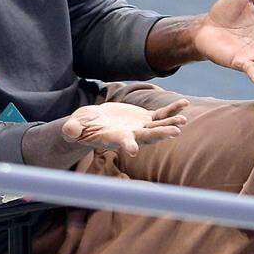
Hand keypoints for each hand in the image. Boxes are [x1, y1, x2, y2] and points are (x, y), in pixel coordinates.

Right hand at [61, 100, 189, 155]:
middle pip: (147, 136)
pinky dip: (172, 110)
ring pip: (158, 126)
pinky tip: (184, 104)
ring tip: (183, 120)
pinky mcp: (144, 118)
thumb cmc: (80, 126)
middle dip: (160, 134)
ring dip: (170, 123)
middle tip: (175, 132)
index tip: (133, 149)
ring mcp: (140, 127)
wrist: (91, 122)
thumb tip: (69, 130)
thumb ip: (73, 129)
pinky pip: (161, 115)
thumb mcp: (74, 127)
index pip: (122, 142)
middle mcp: (130, 135)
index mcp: (114, 138)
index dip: (128, 144)